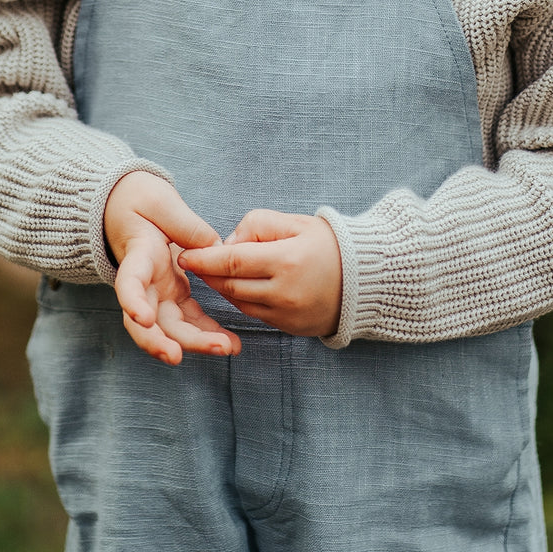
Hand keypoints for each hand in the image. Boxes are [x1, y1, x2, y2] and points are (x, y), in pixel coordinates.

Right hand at [104, 172, 240, 363]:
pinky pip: (189, 319)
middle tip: (207, 347)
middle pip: (151, 321)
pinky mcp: (173, 294)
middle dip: (173, 340)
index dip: (133, 302)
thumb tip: (213, 246)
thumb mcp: (160, 201)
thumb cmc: (139, 201)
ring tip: (228, 348)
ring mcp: (157, 292)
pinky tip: (230, 343)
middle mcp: (143, 283)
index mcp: (136, 256)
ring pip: (170, 327)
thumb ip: (185, 224)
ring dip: (197, 342)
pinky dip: (207, 332)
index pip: (129, 283)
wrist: (124, 206)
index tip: (143, 319)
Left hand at [178, 209, 341, 337]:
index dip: (204, 260)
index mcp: (287, 261)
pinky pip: (255, 315)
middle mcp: (285, 293)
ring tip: (214, 273)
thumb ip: (257, 225)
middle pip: (231, 287)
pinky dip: (242, 301)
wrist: (367, 280)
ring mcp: (288, 315)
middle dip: (208, 275)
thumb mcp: (296, 223)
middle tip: (193, 263)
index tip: (184, 256)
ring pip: (239, 303)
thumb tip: (229, 243)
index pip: (232, 262)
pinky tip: (238, 287)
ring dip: (223, 289)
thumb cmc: (329, 244)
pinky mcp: (290, 328)